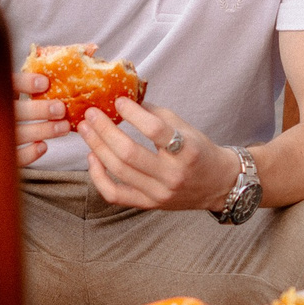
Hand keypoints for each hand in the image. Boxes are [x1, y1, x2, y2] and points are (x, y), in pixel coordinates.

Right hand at [12, 46, 87, 163]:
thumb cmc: (16, 98)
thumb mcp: (22, 81)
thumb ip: (50, 68)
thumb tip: (90, 49)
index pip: (6, 84)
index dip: (24, 82)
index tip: (45, 82)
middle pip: (12, 111)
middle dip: (38, 109)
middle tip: (60, 108)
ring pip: (16, 135)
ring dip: (42, 130)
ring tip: (64, 127)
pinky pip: (12, 157)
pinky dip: (29, 153)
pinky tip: (43, 145)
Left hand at [78, 98, 236, 210]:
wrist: (217, 185)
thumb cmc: (199, 152)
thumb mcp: (186, 128)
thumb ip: (156, 115)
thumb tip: (126, 100)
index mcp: (186, 151)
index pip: (155, 130)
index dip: (133, 113)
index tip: (119, 100)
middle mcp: (172, 175)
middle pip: (129, 152)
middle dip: (104, 130)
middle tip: (91, 114)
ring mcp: (159, 193)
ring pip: (119, 170)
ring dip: (97, 147)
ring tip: (86, 130)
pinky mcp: (149, 204)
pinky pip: (115, 194)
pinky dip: (98, 177)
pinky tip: (92, 158)